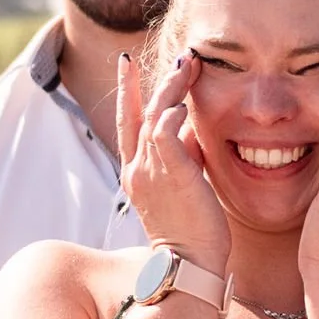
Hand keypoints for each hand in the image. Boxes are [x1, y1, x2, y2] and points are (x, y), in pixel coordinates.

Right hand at [118, 52, 230, 272]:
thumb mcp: (183, 185)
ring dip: (170, 88)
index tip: (127, 66)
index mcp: (136, 173)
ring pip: (154, 117)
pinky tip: (182, 102)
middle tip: (146, 55)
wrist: (189, 263)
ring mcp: (150, 171)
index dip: (127, 93)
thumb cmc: (191, 231)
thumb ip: (184, 154)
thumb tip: (192, 128)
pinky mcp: (171, 174)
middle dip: (139, 81)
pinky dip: (173, 115)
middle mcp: (137, 169)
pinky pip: (165, 133)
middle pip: (135, 114)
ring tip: (185, 64)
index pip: (127, 124)